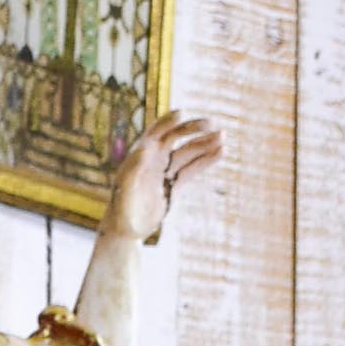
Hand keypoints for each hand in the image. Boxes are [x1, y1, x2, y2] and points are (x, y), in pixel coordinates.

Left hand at [107, 110, 223, 244]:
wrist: (126, 231)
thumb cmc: (121, 212)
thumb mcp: (124, 191)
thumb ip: (133, 170)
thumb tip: (147, 148)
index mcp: (140, 156)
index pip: (156, 132)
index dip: (168, 122)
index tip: (182, 114)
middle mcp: (153, 159)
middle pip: (175, 137)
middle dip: (193, 129)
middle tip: (211, 124)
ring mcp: (164, 171)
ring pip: (188, 152)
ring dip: (205, 143)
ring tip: (222, 136)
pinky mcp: (174, 184)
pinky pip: (192, 169)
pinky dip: (206, 161)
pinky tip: (220, 152)